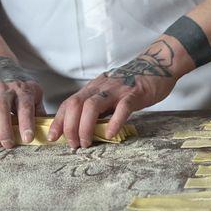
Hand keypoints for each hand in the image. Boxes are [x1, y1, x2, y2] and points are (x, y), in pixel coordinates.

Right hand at [0, 56, 44, 147]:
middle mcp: (2, 89)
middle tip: (8, 145)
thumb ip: (39, 110)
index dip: (26, 123)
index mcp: (21, 89)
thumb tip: (47, 131)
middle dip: (4, 129)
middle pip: (1, 108)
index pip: (24, 106)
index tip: (28, 138)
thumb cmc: (19, 85)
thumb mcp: (33, 91)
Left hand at [48, 40, 178, 148]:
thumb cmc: (132, 85)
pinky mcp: (134, 94)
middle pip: (76, 105)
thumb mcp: (109, 94)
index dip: (58, 120)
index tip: (53, 137)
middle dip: (69, 127)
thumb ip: (98, 109)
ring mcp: (117, 90)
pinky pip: (122, 108)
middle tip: (73, 144)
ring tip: (86, 143)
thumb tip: (84, 129)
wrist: (157, 67)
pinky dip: (113, 122)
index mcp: (93, 88)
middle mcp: (101, 87)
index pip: (68, 103)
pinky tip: (110, 134)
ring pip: (92, 106)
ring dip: (85, 127)